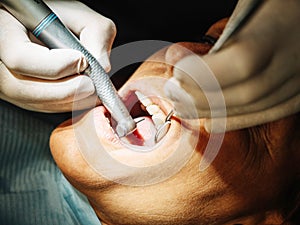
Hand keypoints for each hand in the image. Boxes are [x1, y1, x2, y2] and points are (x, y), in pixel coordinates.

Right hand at [0, 1, 115, 111]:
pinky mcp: (22, 95)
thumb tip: (102, 68)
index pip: (20, 58)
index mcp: (6, 32)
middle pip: (24, 89)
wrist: (49, 26)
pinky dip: (66, 105)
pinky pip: (42, 107)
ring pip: (34, 103)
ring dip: (68, 100)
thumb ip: (96, 34)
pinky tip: (81, 93)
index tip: (80, 60)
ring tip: (90, 87)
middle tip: (90, 84)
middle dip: (66, 91)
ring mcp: (8, 80)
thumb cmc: (61, 15)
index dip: (56, 65)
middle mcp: (1, 60)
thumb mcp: (81, 15)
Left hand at [164, 0, 299, 131]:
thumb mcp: (250, 4)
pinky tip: (211, 119)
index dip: (205, 73)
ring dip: (214, 111)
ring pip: (256, 107)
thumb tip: (178, 58)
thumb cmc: (275, 4)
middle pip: (246, 92)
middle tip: (174, 93)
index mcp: (283, 25)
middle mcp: (297, 57)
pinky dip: (236, 119)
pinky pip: (269, 113)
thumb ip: (222, 33)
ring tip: (185, 107)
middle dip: (202, 96)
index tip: (178, 73)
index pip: (242, 61)